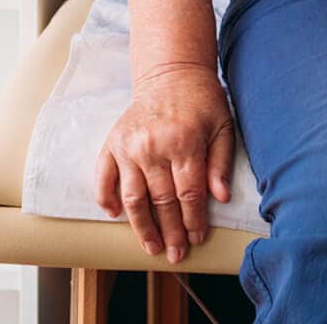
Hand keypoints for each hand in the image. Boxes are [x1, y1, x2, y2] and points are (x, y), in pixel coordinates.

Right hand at [94, 64, 235, 263]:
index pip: (188, 194)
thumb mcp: (222, 127)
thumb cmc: (201, 102)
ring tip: (151, 246)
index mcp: (184, 142)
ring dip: (142, 227)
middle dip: (171, 232)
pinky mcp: (113, 143)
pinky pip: (103, 176)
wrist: (171, 73)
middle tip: (175, 254)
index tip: (197, 238)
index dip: (193, 221)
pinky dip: (105, 198)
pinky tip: (114, 215)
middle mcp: (153, 146)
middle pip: (162, 202)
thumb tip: (221, 198)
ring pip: (133, 197)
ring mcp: (129, 146)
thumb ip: (220, 163)